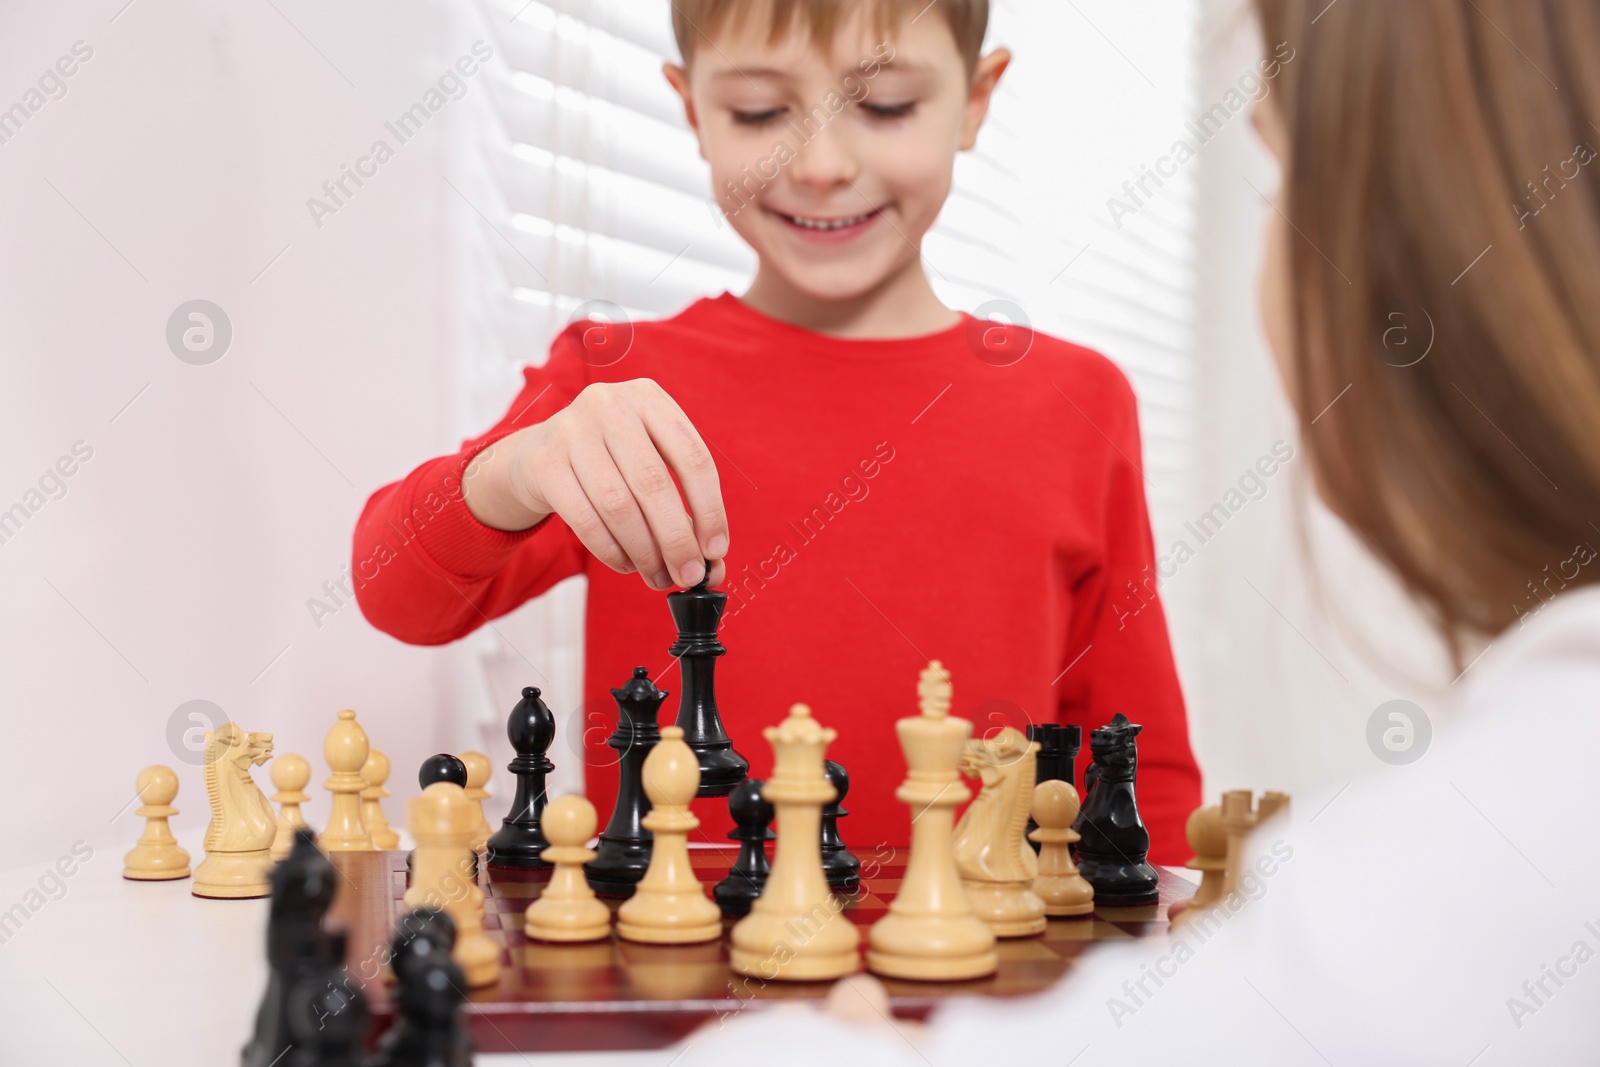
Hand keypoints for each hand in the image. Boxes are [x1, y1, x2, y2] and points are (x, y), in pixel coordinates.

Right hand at [464, 379, 728, 589]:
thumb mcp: (649, 464)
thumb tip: (715, 567)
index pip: (693, 457)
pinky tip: (626, 565)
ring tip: (657, 576)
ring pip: (618, 506)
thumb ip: (685, 509)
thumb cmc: (611, 463)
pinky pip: (585, 520)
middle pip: (653, 483)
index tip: (716, 551)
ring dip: (644, 551)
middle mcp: (610, 405)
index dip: (710, 509)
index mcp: (649, 398)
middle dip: (676, 539)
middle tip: (688, 576)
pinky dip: (611, 551)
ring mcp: (572, 430)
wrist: (538, 455)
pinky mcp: (544, 463)